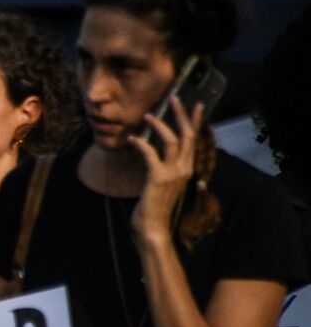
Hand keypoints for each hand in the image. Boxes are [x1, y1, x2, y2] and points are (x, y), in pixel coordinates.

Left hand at [128, 98, 202, 243]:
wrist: (153, 228)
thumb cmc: (154, 206)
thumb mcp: (161, 183)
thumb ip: (162, 168)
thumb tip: (152, 152)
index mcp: (186, 169)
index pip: (193, 140)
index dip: (194, 121)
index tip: (196, 104)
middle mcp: (184, 169)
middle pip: (187, 135)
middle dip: (181, 114)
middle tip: (174, 98)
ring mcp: (173, 173)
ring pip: (171, 140)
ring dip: (159, 125)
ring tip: (147, 115)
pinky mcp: (158, 178)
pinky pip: (150, 154)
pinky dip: (140, 144)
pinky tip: (131, 139)